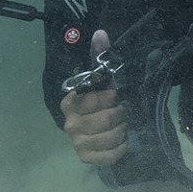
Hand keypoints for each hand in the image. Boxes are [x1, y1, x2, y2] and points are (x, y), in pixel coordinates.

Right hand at [60, 29, 127, 165]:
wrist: (106, 133)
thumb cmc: (105, 104)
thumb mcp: (104, 80)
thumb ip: (101, 57)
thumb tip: (101, 33)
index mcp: (70, 102)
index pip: (95, 99)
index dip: (111, 98)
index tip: (115, 97)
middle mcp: (69, 123)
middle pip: (105, 119)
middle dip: (121, 115)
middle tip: (123, 113)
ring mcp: (76, 142)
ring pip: (110, 137)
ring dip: (123, 131)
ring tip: (123, 126)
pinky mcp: (86, 158)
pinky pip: (110, 156)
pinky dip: (121, 148)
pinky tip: (123, 142)